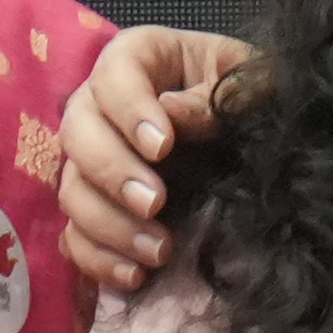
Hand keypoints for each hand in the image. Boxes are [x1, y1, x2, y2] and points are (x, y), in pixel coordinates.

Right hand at [56, 26, 255, 292]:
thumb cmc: (257, 96)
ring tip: (159, 250)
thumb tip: (173, 113)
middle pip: (77, 131)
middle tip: (156, 202)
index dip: (129, 109)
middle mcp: (104, 104)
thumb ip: (219, 95)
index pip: (114, 72)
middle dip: (112, 171)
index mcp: (143, 57)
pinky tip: (136, 275)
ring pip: (71, 188)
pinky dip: (98, 258)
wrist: (261, 137)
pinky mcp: (99, 206)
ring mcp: (96, 159)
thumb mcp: (255, 83)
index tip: (163, 147)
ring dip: (108, 224)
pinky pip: (75, 235)